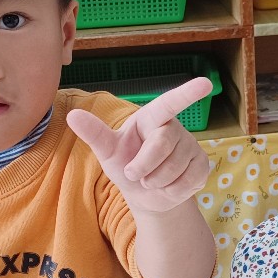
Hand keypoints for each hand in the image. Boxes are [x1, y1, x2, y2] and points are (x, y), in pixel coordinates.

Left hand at [66, 77, 212, 213]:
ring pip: (176, 167)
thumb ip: (94, 133)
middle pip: (163, 145)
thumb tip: (72, 115)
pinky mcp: (202, 166)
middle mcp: (174, 128)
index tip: (205, 83)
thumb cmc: (126, 165)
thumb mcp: (108, 151)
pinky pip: (188, 181)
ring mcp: (191, 146)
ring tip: (151, 180)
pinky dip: (172, 190)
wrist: (145, 195)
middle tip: (134, 175)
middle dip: (144, 165)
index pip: (169, 104)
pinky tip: (168, 186)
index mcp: (152, 118)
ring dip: (156, 181)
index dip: (187, 94)